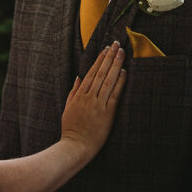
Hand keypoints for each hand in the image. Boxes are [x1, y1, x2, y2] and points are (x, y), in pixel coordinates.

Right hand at [59, 42, 125, 161]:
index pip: (92, 72)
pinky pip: (114, 94)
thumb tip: (79, 77)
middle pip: (101, 72)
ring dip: (115, 64)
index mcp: (79, 94)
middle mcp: (89, 96)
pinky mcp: (107, 113)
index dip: (100, 59)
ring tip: (121, 53)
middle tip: (116, 44)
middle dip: (109, 57)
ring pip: (108, 80)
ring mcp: (98, 104)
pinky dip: (119, 82)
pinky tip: (124, 72)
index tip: (106, 49)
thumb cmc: (71, 129)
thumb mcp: (68, 108)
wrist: (75, 146)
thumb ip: (73, 92)